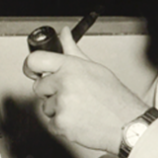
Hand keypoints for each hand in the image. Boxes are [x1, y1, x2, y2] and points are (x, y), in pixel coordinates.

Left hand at [24, 25, 146, 152]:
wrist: (126, 124)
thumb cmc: (113, 97)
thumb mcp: (94, 67)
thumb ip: (72, 50)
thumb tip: (64, 33)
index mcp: (71, 66)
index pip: (36, 60)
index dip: (30, 66)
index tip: (32, 70)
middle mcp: (64, 83)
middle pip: (39, 87)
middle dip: (51, 92)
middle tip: (72, 95)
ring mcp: (62, 104)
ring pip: (45, 106)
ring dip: (58, 110)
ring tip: (80, 108)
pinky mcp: (61, 123)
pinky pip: (51, 123)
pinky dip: (62, 125)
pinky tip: (79, 120)